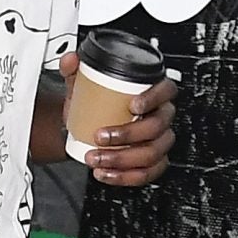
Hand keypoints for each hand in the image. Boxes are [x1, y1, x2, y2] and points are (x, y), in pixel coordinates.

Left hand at [57, 53, 178, 186]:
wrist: (87, 126)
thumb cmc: (96, 104)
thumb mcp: (85, 83)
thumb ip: (75, 69)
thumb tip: (70, 60)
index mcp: (154, 92)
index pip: (166, 90)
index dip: (153, 98)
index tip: (132, 105)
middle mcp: (161, 116)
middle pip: (156, 126)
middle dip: (128, 134)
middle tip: (100, 136)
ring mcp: (159, 141)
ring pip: (152, 153)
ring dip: (122, 158)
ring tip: (97, 157)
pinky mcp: (153, 163)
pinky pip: (147, 173)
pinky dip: (124, 177)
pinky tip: (105, 172)